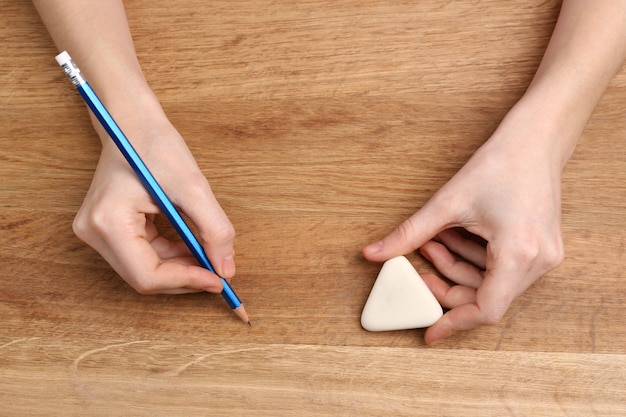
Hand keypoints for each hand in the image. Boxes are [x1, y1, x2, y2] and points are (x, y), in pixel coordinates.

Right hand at [73, 117, 235, 294]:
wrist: (131, 122)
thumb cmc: (156, 145)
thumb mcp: (193, 187)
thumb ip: (214, 230)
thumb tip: (226, 269)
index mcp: (108, 221)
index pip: (147, 275)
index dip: (187, 281)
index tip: (218, 279)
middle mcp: (93, 232)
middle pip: (144, 277)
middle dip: (185, 277)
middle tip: (218, 272)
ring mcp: (96, 232)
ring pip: (145, 270)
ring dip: (180, 268)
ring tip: (206, 255)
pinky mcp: (106, 229)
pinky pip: (142, 256)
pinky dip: (170, 256)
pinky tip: (189, 245)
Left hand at [363, 109, 564, 343]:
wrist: (536, 139)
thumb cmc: (500, 163)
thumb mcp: (448, 202)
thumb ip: (409, 234)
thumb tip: (373, 253)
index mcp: (519, 254)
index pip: (485, 310)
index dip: (453, 323)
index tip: (429, 332)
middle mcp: (538, 261)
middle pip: (485, 296)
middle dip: (447, 283)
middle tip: (420, 265)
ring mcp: (544, 255)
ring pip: (492, 282)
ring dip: (458, 265)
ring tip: (433, 240)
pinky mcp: (541, 248)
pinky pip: (503, 267)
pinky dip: (475, 257)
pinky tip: (453, 235)